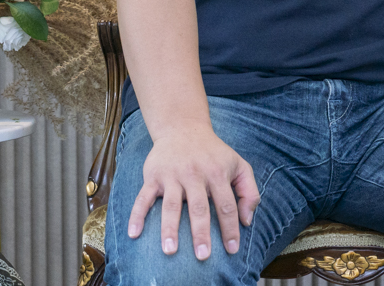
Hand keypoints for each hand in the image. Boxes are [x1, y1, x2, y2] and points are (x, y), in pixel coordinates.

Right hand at [128, 124, 259, 259]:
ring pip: (170, 205)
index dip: (230, 228)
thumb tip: (246, 221)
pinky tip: (134, 234)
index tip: (232, 249)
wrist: (184, 128)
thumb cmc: (215, 154)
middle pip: (199, 207)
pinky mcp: (153, 176)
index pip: (226, 205)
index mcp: (218, 173)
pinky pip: (143, 198)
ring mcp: (173, 175)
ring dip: (169, 228)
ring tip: (170, 250)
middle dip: (201, 233)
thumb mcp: (239, 165)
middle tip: (202, 256)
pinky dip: (137, 215)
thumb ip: (249, 192)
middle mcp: (195, 175)